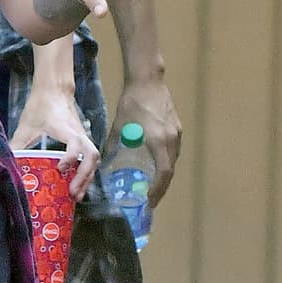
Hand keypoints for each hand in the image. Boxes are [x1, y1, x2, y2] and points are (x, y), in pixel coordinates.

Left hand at [9, 87, 98, 200]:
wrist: (55, 90)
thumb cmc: (41, 106)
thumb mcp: (26, 125)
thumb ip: (17, 143)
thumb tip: (6, 163)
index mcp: (65, 128)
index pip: (76, 142)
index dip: (71, 157)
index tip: (60, 168)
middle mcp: (78, 133)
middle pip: (91, 156)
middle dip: (84, 176)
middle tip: (73, 194)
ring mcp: (83, 137)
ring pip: (93, 159)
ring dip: (87, 178)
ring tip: (76, 195)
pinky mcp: (82, 140)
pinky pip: (89, 159)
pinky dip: (85, 173)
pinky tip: (76, 185)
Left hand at [112, 75, 181, 205]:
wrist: (148, 80)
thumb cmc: (132, 102)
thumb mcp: (118, 127)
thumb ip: (112, 146)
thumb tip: (104, 162)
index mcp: (159, 141)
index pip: (164, 173)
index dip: (158, 190)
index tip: (149, 201)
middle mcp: (172, 139)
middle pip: (171, 170)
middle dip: (161, 187)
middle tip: (150, 199)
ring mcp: (177, 133)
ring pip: (173, 161)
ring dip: (164, 175)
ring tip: (153, 186)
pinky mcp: (177, 127)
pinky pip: (173, 151)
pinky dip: (166, 162)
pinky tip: (156, 165)